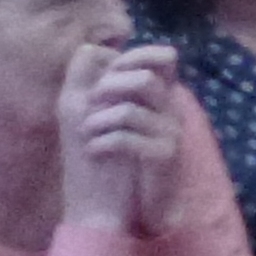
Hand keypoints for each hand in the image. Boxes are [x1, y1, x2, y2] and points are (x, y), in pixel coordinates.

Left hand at [57, 42, 179, 229]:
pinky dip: (104, 142)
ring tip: (88, 133)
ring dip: (100, 120)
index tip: (108, 71)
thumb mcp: (86, 112)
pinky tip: (94, 151)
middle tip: (91, 102)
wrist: (114, 208)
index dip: (136, 56)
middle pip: (146, 79)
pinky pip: (130, 139)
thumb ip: (86, 78)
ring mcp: (170, 135)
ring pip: (132, 110)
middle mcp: (169, 112)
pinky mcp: (164, 158)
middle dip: (110, 86)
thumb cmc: (102, 159)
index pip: (164, 59)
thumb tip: (90, 47)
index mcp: (156, 97)